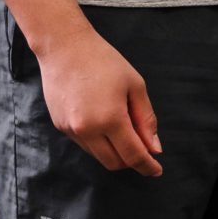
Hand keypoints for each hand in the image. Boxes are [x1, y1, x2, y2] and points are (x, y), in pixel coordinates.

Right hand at [37, 25, 162, 175]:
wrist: (64, 47)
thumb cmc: (103, 61)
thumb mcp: (135, 86)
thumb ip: (146, 120)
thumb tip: (154, 148)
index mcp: (110, 119)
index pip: (133, 155)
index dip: (147, 166)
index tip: (156, 170)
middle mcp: (87, 129)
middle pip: (114, 162)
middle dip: (131, 161)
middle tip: (143, 147)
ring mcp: (71, 130)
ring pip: (99, 156)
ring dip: (115, 151)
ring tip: (123, 127)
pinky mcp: (61, 126)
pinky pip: (85, 144)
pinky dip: (99, 142)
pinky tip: (103, 121)